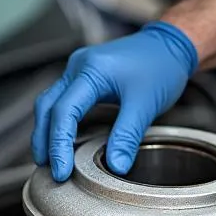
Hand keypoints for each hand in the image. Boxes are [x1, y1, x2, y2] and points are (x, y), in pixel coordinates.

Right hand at [32, 22, 197, 180]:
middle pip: (48, 107)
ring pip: (50, 103)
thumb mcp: (145, 104)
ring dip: (47, 132)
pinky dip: (59, 122)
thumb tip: (116, 167)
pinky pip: (62, 100)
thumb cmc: (160, 66)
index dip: (59, 144)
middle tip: (51, 171)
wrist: (170, 44)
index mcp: (91, 70)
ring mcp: (78, 70)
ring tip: (50, 161)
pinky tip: (62, 141)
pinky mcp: (84, 76)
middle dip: (45, 141)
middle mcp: (78, 66)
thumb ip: (127, 136)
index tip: (61, 171)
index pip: (64, 111)